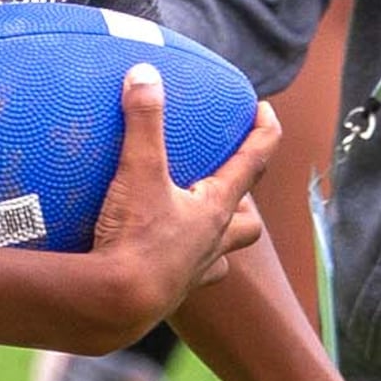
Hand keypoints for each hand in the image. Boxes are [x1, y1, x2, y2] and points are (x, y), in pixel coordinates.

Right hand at [81, 72, 275, 341]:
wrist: (114, 306)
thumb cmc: (134, 240)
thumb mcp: (138, 171)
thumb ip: (143, 121)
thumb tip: (144, 74)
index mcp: (214, 210)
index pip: (254, 163)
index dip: (264, 133)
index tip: (266, 112)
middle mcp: (212, 244)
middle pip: (247, 224)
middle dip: (244, 203)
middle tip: (228, 185)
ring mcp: (192, 273)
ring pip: (220, 256)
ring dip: (216, 240)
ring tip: (195, 225)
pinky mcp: (168, 295)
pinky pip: (185, 279)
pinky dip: (179, 266)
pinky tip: (158, 259)